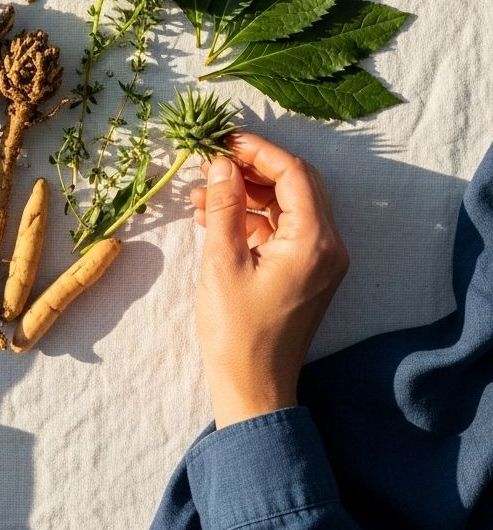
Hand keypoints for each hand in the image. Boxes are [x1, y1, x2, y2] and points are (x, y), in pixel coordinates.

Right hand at [190, 132, 348, 428]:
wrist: (253, 389)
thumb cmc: (236, 331)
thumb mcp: (222, 261)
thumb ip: (224, 205)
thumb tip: (221, 162)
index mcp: (315, 241)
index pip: (294, 173)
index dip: (258, 150)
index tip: (222, 140)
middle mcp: (328, 245)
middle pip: (296, 184)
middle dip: (253, 167)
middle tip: (212, 160)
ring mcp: (320, 260)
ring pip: (286, 205)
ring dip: (247, 192)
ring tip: (200, 193)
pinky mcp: (305, 271)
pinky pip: (281, 228)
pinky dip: (250, 217)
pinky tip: (212, 217)